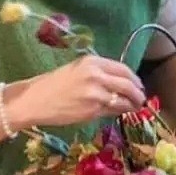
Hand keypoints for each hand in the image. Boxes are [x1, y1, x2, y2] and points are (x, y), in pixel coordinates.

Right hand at [8, 55, 146, 127]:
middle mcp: (96, 75)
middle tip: (141, 98)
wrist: (34, 100)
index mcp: (92, 62)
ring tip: (134, 107)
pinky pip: (113, 110)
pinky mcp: (93, 109)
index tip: (138, 84)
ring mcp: (96, 93)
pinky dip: (119, 111)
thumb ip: (98, 74)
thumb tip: (120, 83)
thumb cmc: (53, 85)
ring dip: (132, 104)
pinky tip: (120, 112)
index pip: (123, 69)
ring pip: (123, 98)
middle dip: (138, 92)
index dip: (134, 78)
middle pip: (127, 84)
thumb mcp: (76, 70)